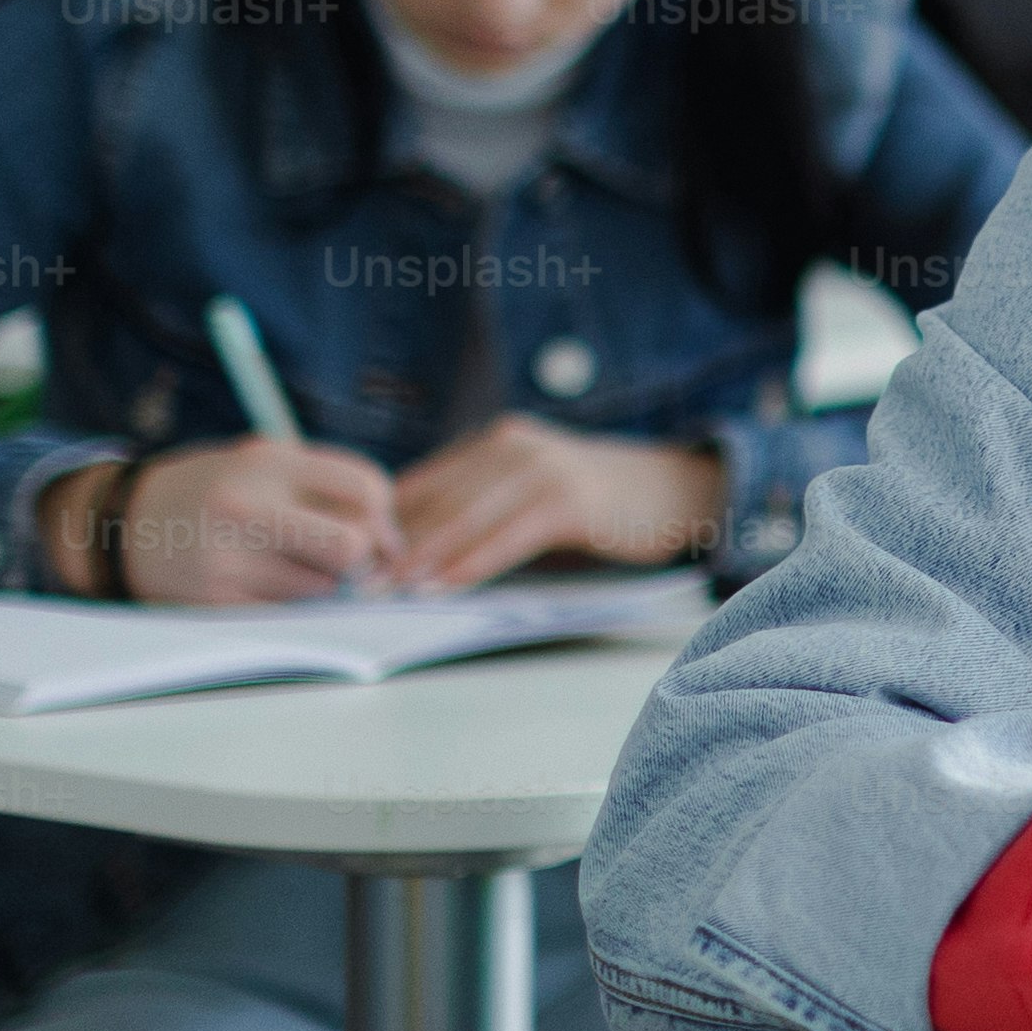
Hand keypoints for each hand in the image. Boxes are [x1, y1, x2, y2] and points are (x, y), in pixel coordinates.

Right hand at [112, 437, 400, 604]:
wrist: (122, 523)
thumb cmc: (215, 489)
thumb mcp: (263, 460)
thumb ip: (326, 484)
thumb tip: (389, 542)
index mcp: (268, 461)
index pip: (366, 487)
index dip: (384, 514)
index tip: (376, 527)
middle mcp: (247, 507)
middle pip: (351, 546)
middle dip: (363, 557)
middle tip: (351, 559)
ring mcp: (228, 558)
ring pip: (323, 588)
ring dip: (322, 584)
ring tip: (289, 564)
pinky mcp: (216, 601)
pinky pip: (287, 613)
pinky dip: (289, 604)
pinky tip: (264, 584)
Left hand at [385, 421, 720, 594]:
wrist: (679, 490)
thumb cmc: (602, 503)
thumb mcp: (534, 491)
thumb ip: (485, 506)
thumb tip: (418, 548)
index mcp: (497, 441)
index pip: (425, 482)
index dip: (386, 522)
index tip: (352, 558)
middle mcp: (513, 446)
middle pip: (439, 500)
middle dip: (395, 544)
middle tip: (357, 581)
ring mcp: (542, 469)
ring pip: (465, 517)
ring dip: (425, 557)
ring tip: (391, 589)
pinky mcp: (569, 501)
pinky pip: (506, 537)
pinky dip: (471, 563)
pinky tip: (445, 586)